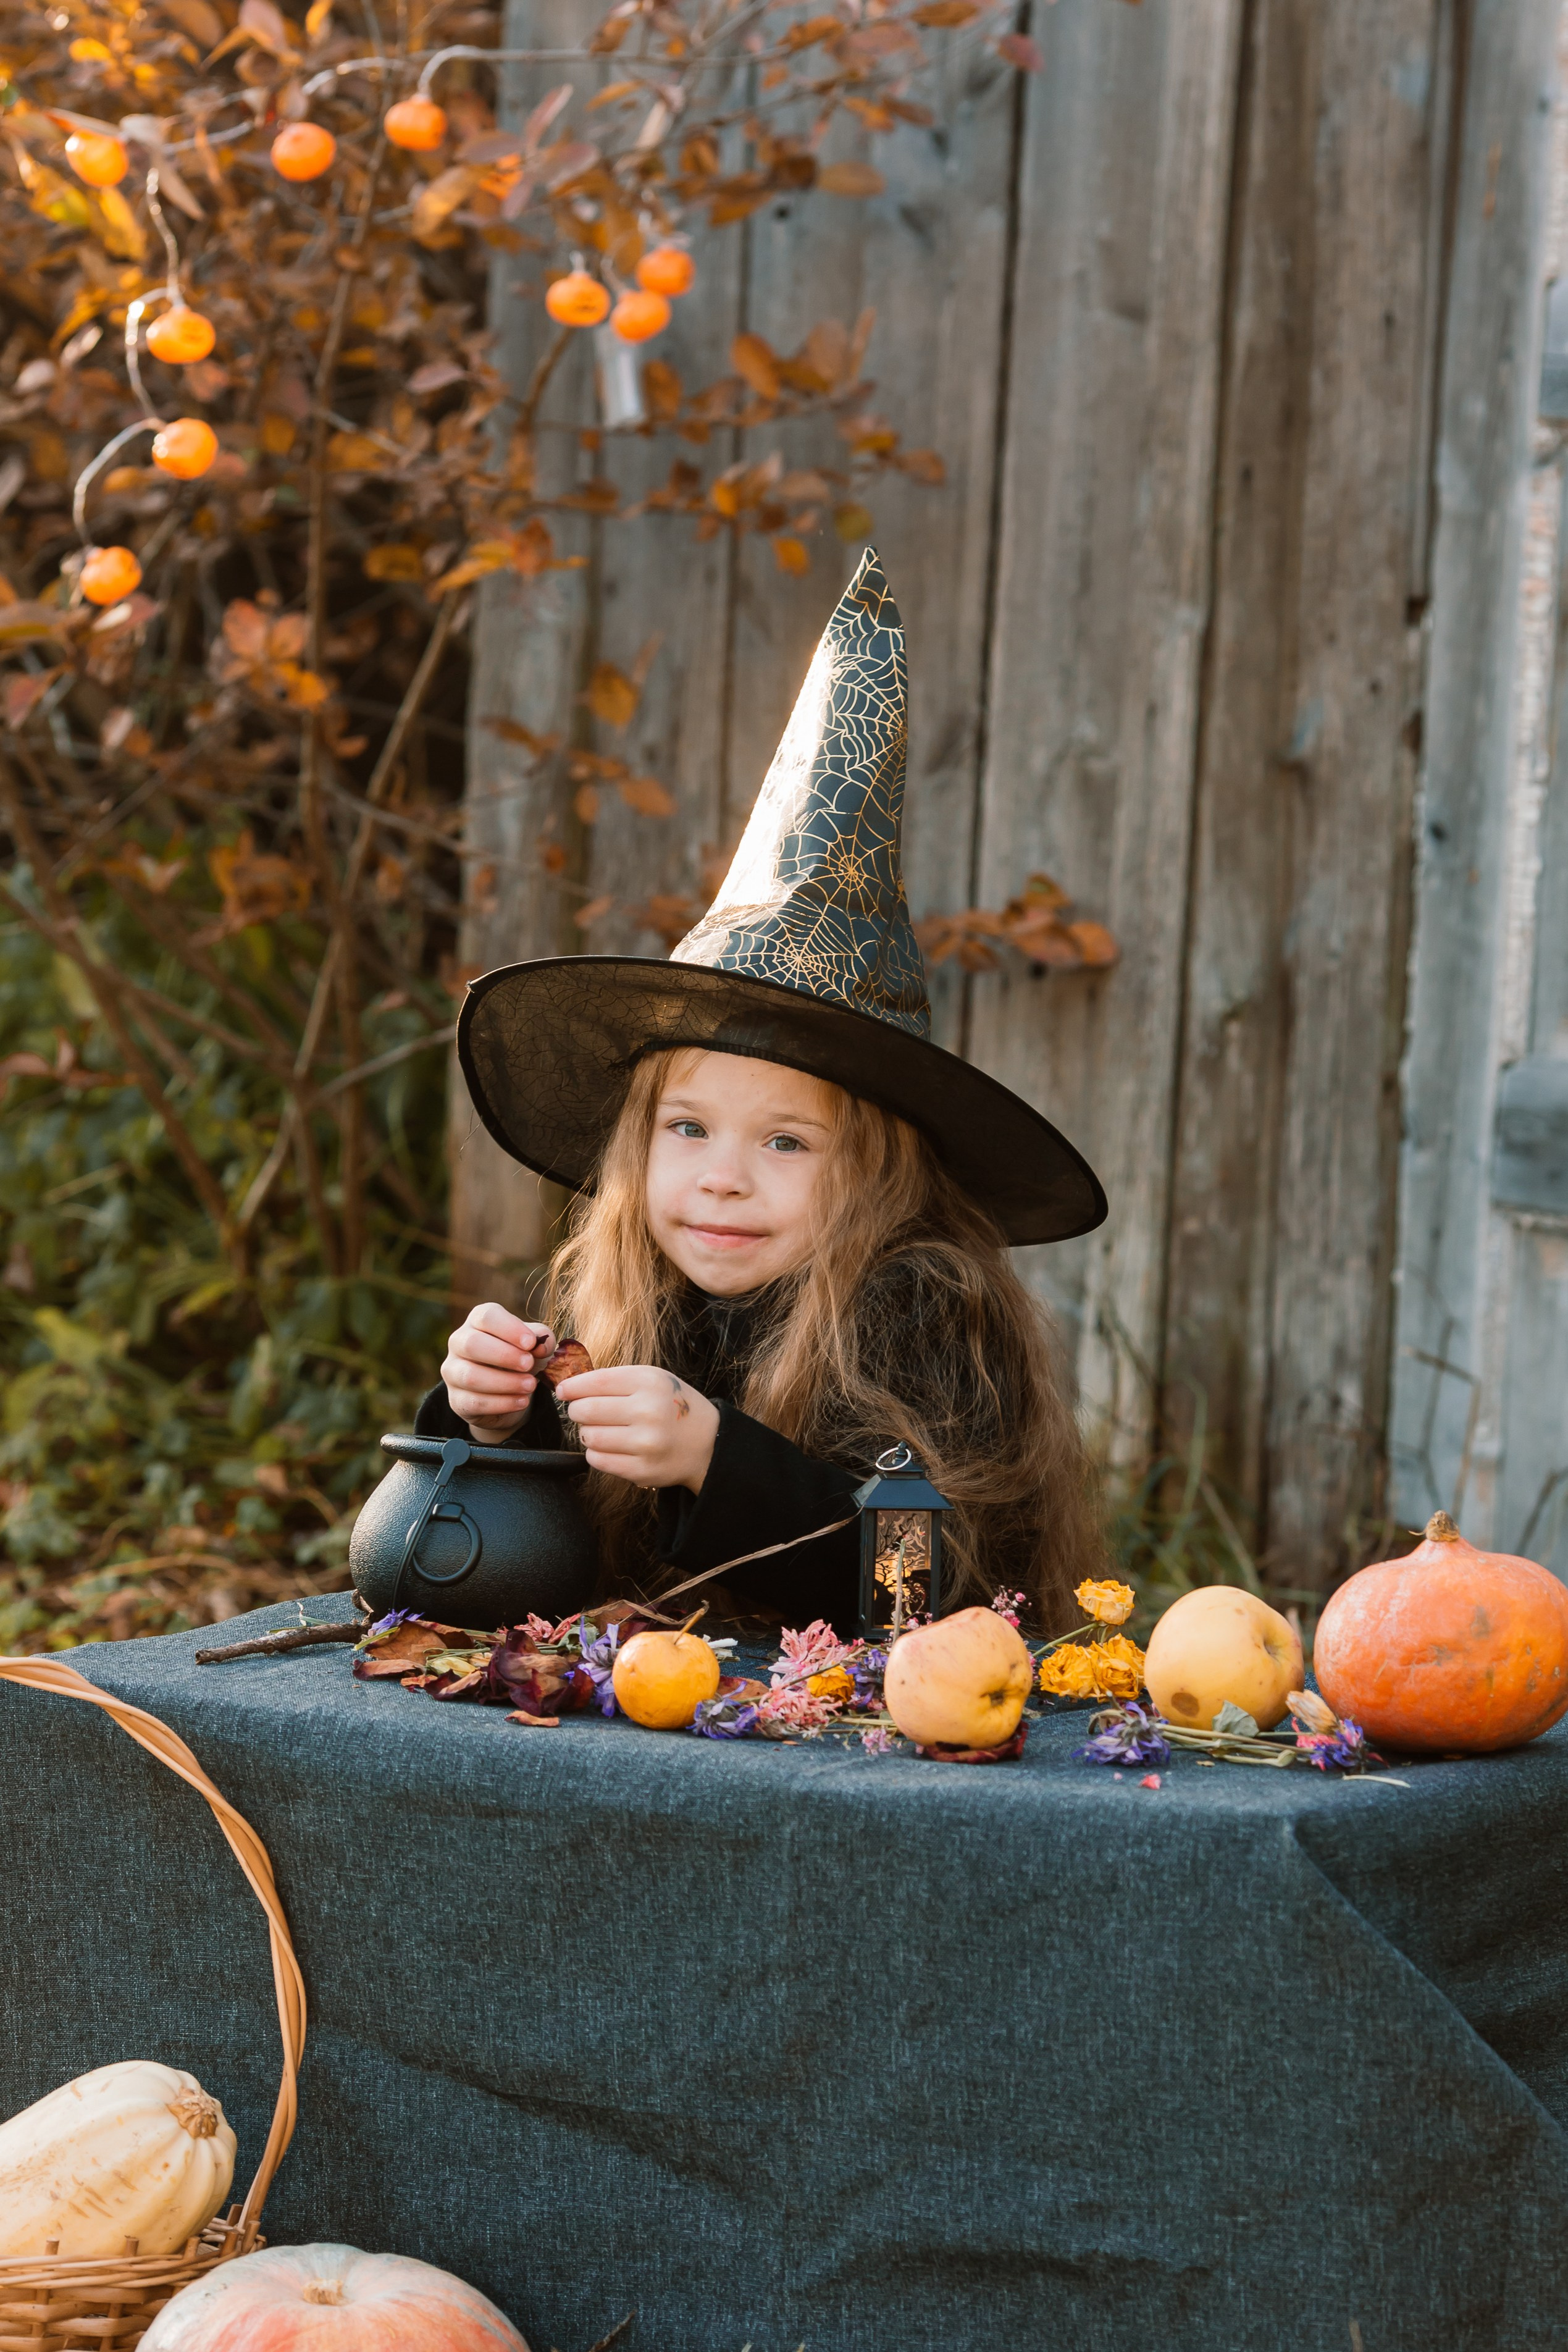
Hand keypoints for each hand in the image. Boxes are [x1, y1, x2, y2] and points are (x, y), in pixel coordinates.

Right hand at [441, 1302, 554, 1444]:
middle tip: (529, 1364)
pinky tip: (522, 1401)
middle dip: (504, 1355)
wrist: (507, 1393)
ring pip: (470, 1376)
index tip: (530, 1343)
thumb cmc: (519, 1358)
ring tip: (530, 1385)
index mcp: (477, 1321)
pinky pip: (474, 1402)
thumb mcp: (534, 1346)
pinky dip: (502, 1403)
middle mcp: (459, 1342)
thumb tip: (541, 1345)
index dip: (509, 1328)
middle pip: (472, 1343)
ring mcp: (452, 1371)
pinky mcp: (456, 1399)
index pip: (486, 1316)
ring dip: (505, 1382)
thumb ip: (541, 1340)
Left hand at [555, 1364, 719, 1493]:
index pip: (596, 1381)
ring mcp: (645, 1443)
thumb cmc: (672, 1406)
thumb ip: (615, 1380)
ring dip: (587, 1433)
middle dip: (577, 1410)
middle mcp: (648, 1411)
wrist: (708, 1443)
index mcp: (650, 1382)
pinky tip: (608, 1446)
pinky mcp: (641, 1470)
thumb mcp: (653, 1380)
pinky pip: (598, 1460)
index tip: (563, 1391)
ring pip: (589, 1437)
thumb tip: (571, 1387)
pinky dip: (595, 1453)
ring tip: (598, 1429)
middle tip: (581, 1411)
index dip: (572, 1386)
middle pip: (587, 1410)